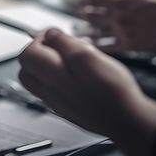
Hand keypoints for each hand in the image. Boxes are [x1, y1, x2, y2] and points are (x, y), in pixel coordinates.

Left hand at [18, 28, 155, 155]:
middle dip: (38, 53)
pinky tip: (77, 77)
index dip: (39, 40)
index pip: (27, 53)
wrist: (128, 122)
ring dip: (47, 67)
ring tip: (69, 61)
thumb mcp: (88, 55)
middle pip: (27, 69)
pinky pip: (52, 92)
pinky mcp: (68, 111)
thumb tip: (50, 34)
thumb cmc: (112, 91)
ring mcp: (57, 104)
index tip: (54, 36)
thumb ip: (64, 43)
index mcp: (50, 76)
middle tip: (57, 47)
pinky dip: (57, 80)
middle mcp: (49, 92)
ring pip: (38, 81)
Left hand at [76, 0, 155, 53]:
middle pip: (91, 16)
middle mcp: (117, 16)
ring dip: (86, 31)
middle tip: (78, 15)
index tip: (80, 2)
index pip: (93, 0)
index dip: (84, 1)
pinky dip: (98, 47)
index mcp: (119, 0)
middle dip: (83, 15)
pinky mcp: (130, 45)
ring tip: (78, 31)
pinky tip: (91, 46)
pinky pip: (109, 47)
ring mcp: (122, 31)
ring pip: (97, 32)